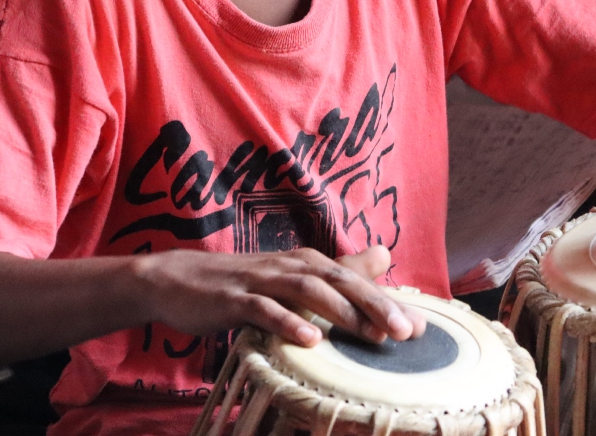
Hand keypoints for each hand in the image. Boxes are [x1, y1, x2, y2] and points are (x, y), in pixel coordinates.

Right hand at [134, 245, 425, 347]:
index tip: (420, 328)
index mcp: (306, 262)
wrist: (175, 280)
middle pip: (339, 281)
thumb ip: (337, 269)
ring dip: (342, 313)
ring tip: (371, 336)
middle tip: (406, 332)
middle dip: (375, 305)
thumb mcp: (291, 274)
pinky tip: (310, 340)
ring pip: (309, 292)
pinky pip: (264, 311)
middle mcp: (289, 265)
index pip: (354, 279)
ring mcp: (261, 281)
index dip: (387, 301)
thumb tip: (384, 255)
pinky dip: (288, 323)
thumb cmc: (241, 283)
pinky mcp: (234, 299)